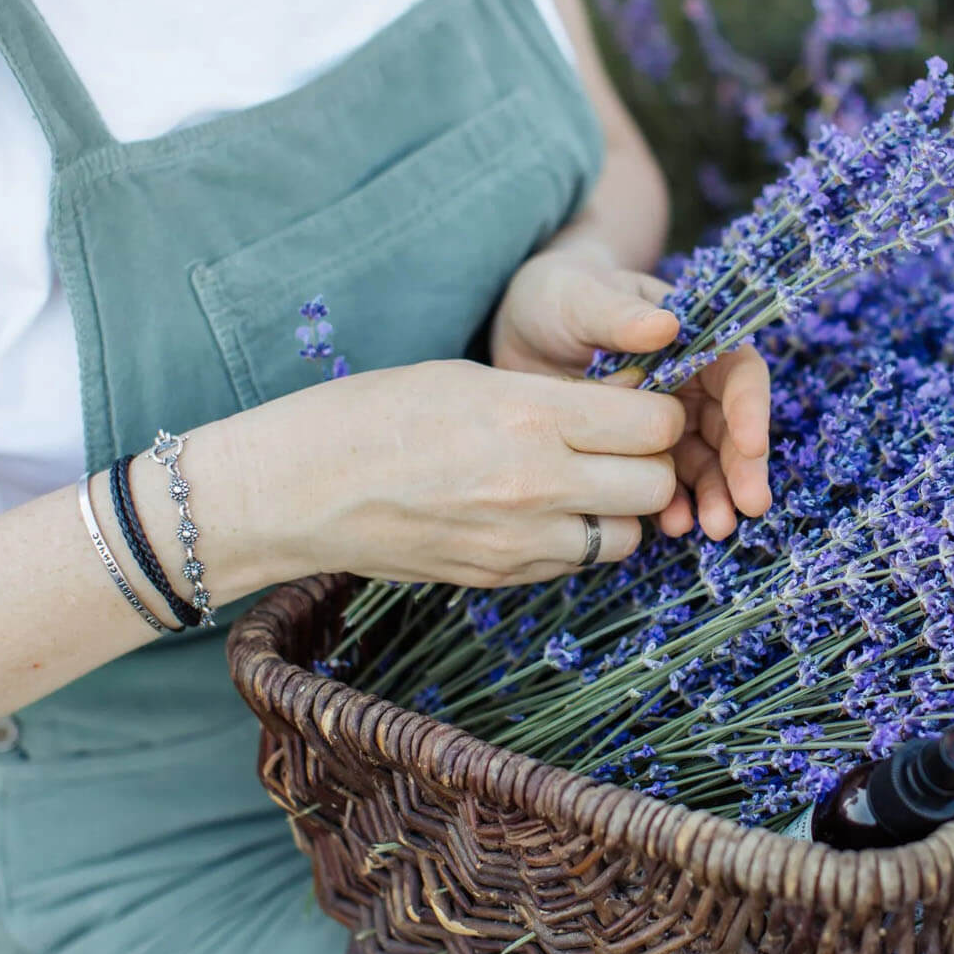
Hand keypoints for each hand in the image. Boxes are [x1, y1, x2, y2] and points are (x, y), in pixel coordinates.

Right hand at [224, 359, 685, 588]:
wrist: (296, 489)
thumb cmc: (374, 414)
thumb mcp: (471, 378)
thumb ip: (554, 398)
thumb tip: (622, 406)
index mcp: (533, 415)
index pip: (655, 423)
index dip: (656, 411)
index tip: (637, 404)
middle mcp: (538, 483)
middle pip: (655, 484)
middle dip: (650, 463)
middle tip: (619, 446)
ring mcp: (521, 540)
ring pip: (627, 535)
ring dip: (619, 509)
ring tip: (582, 482)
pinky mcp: (500, 576)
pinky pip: (576, 562)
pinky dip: (577, 540)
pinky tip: (541, 512)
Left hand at [491, 242, 770, 539]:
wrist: (522, 328)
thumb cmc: (559, 296)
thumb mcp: (582, 298)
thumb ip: (620, 314)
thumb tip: (667, 325)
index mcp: (694, 339)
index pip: (738, 373)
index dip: (750, 408)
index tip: (749, 444)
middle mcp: (691, 383)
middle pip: (732, 428)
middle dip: (742, 468)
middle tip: (747, 506)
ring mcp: (668, 422)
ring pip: (706, 463)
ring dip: (716, 495)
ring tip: (714, 527)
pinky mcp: (640, 452)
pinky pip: (667, 483)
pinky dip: (675, 505)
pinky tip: (671, 526)